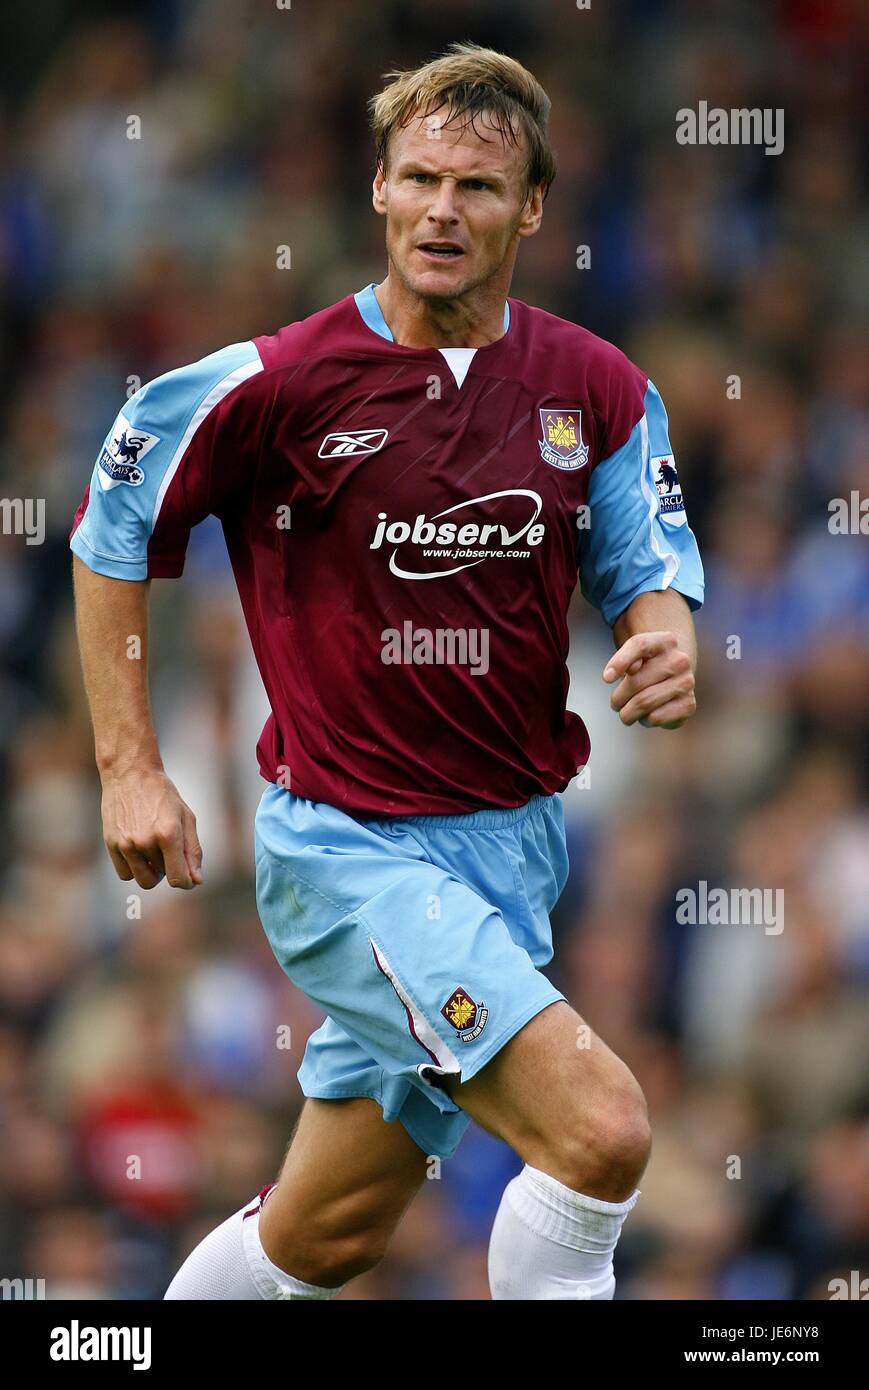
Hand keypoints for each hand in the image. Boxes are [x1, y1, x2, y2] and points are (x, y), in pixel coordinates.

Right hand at [101, 766, 202, 888]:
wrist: (130, 773)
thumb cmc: (163, 795)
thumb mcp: (186, 818)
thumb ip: (193, 851)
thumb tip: (196, 881)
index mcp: (168, 834)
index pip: (178, 878)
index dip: (186, 882)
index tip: (188, 876)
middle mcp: (145, 841)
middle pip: (160, 878)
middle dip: (167, 869)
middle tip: (168, 850)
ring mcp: (125, 844)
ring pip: (142, 879)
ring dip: (150, 870)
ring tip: (153, 849)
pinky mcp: (111, 844)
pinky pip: (125, 874)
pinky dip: (134, 868)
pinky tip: (138, 849)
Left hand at [603, 630, 695, 729]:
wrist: (674, 676)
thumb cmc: (647, 665)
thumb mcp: (635, 654)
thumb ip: (626, 657)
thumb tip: (626, 671)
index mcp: (665, 641)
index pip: (639, 645)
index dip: (619, 661)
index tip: (606, 678)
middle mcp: (680, 660)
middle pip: (636, 681)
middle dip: (618, 698)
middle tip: (616, 702)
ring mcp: (686, 683)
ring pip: (644, 703)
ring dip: (627, 713)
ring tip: (626, 712)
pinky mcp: (688, 705)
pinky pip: (655, 717)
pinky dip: (644, 720)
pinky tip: (646, 715)